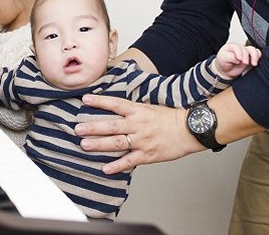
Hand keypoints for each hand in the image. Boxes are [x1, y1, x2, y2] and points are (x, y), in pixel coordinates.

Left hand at [74, 94, 202, 173]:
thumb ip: (132, 109)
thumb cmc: (170, 118)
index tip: (85, 99)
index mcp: (139, 111)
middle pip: (112, 126)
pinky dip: (117, 165)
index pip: (116, 104)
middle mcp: (138, 125)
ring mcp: (142, 141)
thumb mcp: (150, 107)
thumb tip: (115, 106)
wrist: (190, 129)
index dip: (100, 101)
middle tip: (78, 128)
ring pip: (117, 143)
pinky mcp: (148, 155)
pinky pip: (129, 161)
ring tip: (84, 145)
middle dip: (93, 127)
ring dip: (99, 144)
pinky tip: (105, 168)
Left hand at [214, 43, 261, 78]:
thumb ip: (230, 57)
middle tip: (244, 63)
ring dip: (255, 56)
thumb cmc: (223, 62)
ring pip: (253, 50)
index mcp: (231, 46)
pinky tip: (255, 63)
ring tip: (253, 64)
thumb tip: (238, 59)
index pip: (237, 47)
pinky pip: (258, 54)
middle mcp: (239, 48)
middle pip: (246, 49)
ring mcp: (246, 52)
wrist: (226, 70)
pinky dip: (258, 57)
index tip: (239, 59)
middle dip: (246, 56)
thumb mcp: (223, 59)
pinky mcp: (251, 57)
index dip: (239, 53)